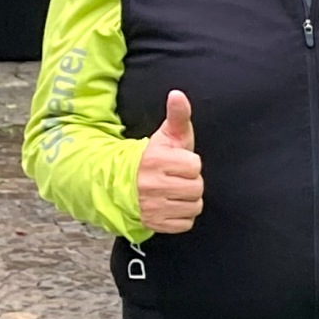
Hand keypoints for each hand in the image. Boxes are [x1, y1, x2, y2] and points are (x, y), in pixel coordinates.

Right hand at [136, 90, 203, 233]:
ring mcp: (151, 207)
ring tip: (175, 191)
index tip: (178, 162)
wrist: (122, 183)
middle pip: (197, 188)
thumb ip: (178, 115)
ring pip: (193, 206)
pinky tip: (171, 205)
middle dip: (191, 182)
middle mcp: (151, 186)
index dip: (190, 163)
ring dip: (188, 199)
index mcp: (156, 161)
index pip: (194, 166)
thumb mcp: (166, 135)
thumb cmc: (153, 157)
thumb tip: (178, 94)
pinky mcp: (153, 224)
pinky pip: (185, 224)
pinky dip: (182, 216)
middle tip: (177, 178)